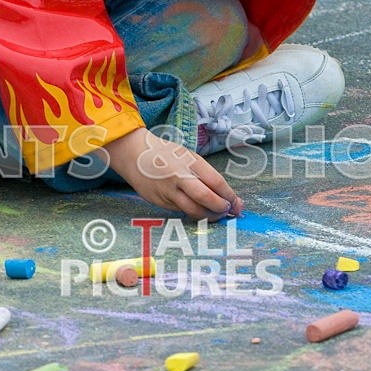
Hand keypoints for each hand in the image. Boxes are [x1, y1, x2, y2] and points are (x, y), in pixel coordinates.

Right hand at [105, 127, 244, 219]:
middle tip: (228, 212)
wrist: (134, 154)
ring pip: (193, 211)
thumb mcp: (187, 156)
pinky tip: (198, 212)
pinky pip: (180, 212)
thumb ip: (204, 174)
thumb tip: (226, 194)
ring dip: (209, 216)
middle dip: (221, 209)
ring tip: (216, 215)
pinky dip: (193, 213)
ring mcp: (168, 191)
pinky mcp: (159, 202)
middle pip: (206, 199)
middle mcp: (179, 176)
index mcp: (189, 161)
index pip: (216, 182)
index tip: (237, 203)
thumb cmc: (165, 153)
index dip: (229, 196)